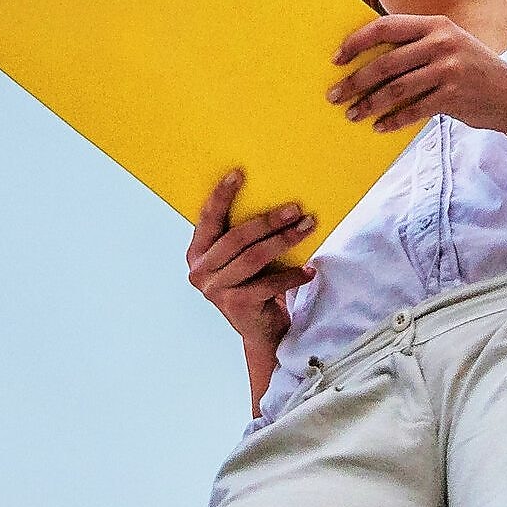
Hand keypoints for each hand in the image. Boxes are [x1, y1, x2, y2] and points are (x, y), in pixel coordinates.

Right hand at [187, 170, 311, 346]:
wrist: (262, 332)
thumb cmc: (255, 286)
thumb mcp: (243, 259)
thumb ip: (244, 237)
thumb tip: (275, 200)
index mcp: (198, 253)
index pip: (208, 218)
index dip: (222, 195)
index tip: (239, 174)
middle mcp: (200, 271)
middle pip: (236, 238)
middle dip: (268, 220)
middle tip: (294, 208)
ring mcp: (215, 290)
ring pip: (253, 258)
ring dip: (284, 241)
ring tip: (307, 228)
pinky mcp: (236, 306)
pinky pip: (268, 284)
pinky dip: (291, 276)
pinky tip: (309, 270)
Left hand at [330, 13, 506, 135]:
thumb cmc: (470, 72)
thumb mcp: (448, 48)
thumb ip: (415, 48)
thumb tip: (365, 63)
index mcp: (435, 24)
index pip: (385, 27)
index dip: (356, 42)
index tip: (336, 59)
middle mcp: (442, 42)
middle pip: (386, 62)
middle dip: (355, 81)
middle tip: (334, 96)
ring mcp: (450, 68)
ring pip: (397, 88)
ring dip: (369, 104)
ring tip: (352, 115)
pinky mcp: (455, 94)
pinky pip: (414, 109)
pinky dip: (393, 120)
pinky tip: (379, 127)